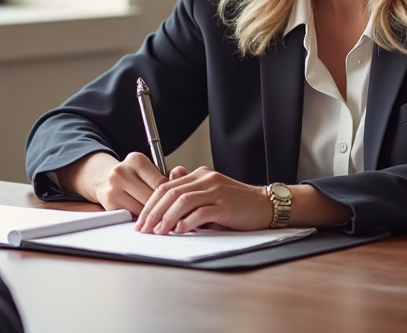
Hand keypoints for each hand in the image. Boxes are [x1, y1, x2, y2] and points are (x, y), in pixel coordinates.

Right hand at [60, 151, 167, 215]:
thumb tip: (182, 176)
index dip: (170, 195)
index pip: (161, 183)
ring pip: (142, 209)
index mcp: (136, 160)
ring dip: (152, 215)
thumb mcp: (148, 170)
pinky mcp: (109, 202)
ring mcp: (113, 187)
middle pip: (151, 197)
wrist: (103, 178)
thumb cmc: (132, 176)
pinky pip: (131, 215)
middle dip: (162, 206)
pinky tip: (144, 216)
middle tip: (170, 212)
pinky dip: (140, 218)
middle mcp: (122, 171)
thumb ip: (166, 176)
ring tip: (158, 215)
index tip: (176, 202)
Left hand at [134, 166, 272, 234]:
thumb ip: (189, 189)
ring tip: (158, 231)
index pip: (166, 186)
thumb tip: (167, 186)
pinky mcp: (225, 206)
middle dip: (153, 212)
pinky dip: (187, 222)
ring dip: (166, 217)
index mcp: (199, 175)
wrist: (265, 205)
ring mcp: (216, 191)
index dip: (150, 203)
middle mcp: (206, 179)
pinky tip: (179, 230)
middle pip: (170, 192)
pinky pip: (201, 212)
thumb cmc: (237, 203)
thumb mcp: (209, 193)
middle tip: (143, 228)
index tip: (141, 220)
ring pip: (183, 201)